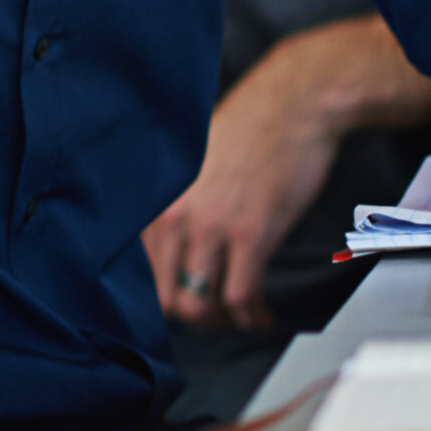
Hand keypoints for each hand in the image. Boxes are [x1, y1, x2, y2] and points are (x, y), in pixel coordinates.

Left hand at [143, 14, 430, 330]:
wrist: (292, 107)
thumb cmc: (247, 134)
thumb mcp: (193, 172)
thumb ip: (178, 208)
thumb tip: (176, 251)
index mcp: (156, 202)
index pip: (139, 273)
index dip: (164, 299)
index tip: (189, 303)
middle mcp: (172, 217)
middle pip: (164, 298)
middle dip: (193, 320)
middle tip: (218, 319)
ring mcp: (209, 227)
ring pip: (197, 305)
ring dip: (221, 324)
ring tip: (240, 318)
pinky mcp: (250, 234)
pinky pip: (239, 296)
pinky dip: (251, 316)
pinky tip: (262, 315)